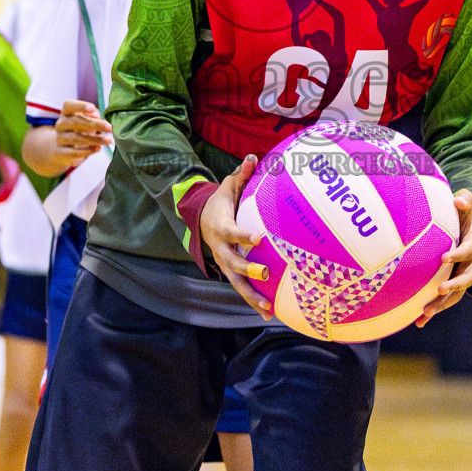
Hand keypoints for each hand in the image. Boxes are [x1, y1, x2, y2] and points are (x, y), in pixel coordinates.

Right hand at [53, 100, 111, 164]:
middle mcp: (61, 124)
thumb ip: (93, 116)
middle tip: (110, 127)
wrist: (63, 151)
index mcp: (66, 113)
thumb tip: (96, 116)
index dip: (80, 106)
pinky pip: (74, 152)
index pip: (68, 105)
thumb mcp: (87, 121)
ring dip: (95, 139)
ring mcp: (59, 139)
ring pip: (76, 138)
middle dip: (94, 124)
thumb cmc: (80, 131)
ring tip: (108, 140)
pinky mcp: (60, 153)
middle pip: (75, 121)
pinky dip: (88, 150)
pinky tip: (98, 148)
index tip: (93, 108)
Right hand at [198, 155, 272, 320]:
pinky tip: (269, 313)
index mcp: (221, 227)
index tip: (259, 238)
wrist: (202, 221)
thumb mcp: (228, 186)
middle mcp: (221, 249)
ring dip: (251, 296)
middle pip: (233, 263)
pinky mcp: (230, 273)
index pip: (232, 233)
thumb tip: (253, 156)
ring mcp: (225, 263)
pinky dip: (253, 301)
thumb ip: (242, 174)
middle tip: (265, 274)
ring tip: (267, 308)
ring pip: (236, 283)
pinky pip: (241, 289)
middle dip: (248, 270)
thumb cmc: (221, 202)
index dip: (244, 236)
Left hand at [414, 191, 471, 327]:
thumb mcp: (467, 208)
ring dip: (442, 304)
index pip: (467, 251)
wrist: (471, 235)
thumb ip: (465, 201)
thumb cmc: (465, 218)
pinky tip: (418, 323)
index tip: (444, 257)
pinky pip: (445, 301)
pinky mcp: (453, 287)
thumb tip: (460, 198)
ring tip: (426, 312)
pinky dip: (433, 312)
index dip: (457, 255)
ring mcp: (463, 278)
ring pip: (455, 295)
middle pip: (465, 278)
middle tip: (439, 289)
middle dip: (453, 285)